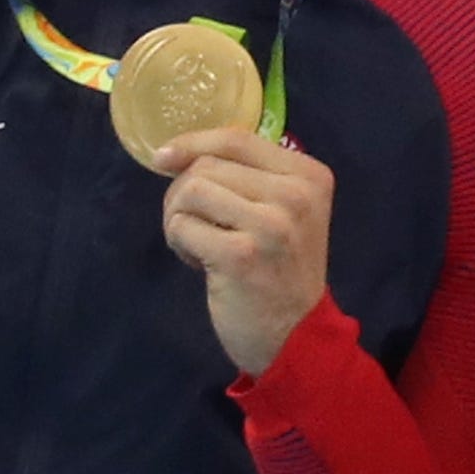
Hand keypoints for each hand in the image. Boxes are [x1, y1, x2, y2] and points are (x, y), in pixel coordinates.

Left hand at [159, 128, 336, 374]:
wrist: (295, 334)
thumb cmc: (281, 270)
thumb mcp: (283, 212)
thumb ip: (246, 177)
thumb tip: (174, 153)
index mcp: (310, 176)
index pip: (237, 138)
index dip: (192, 143)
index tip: (164, 159)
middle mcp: (296, 196)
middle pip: (207, 166)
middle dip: (185, 194)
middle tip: (200, 227)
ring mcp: (272, 225)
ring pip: (190, 192)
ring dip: (179, 218)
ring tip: (200, 244)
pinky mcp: (241, 255)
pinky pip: (181, 226)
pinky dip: (179, 243)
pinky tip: (201, 262)